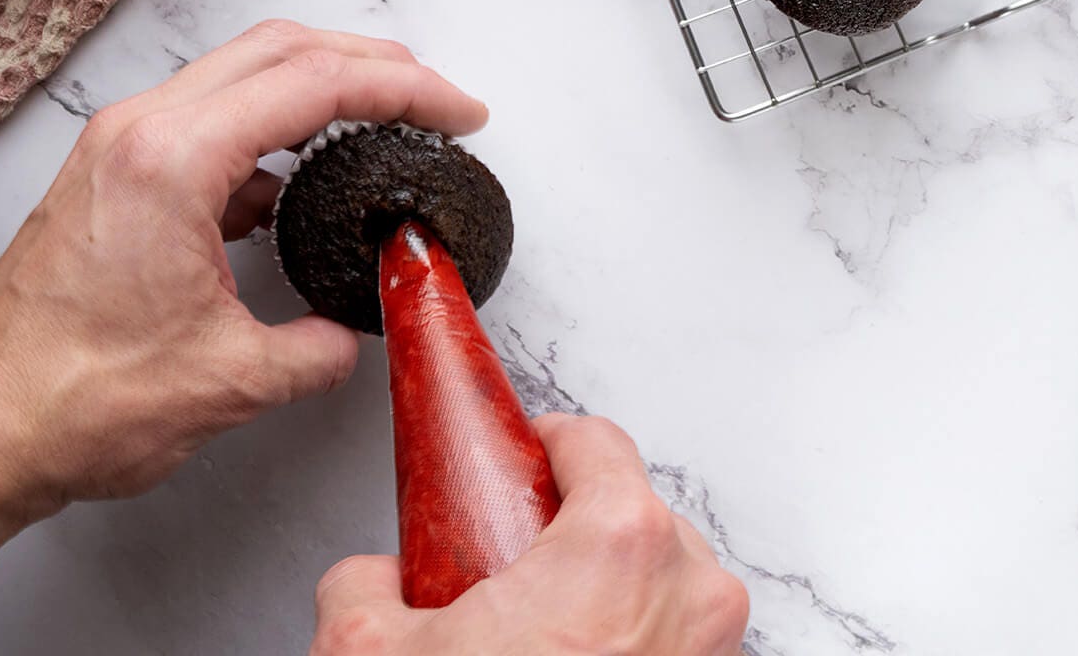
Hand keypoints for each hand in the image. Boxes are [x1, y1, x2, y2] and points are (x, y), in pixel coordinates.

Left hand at [0, 19, 488, 508]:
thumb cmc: (72, 401)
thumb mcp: (232, 380)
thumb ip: (318, 346)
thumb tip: (356, 329)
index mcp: (171, 159)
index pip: (315, 83)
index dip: (406, 89)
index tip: (459, 112)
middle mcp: (140, 132)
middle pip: (281, 49)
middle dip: (375, 63)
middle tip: (437, 100)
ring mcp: (121, 149)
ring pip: (244, 75)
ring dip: (322, 89)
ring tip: (386, 127)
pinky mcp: (114, 177)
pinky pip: (211, 124)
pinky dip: (273, 136)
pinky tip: (304, 190)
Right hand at [310, 415, 749, 655]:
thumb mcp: (371, 652)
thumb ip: (367, 583)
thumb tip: (375, 579)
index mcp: (619, 544)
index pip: (596, 441)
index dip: (544, 443)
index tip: (519, 456)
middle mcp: (687, 588)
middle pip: (635, 511)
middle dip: (572, 530)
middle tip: (512, 562)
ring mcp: (710, 646)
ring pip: (665, 577)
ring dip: (607, 589)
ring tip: (539, 630)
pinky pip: (674, 635)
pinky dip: (630, 640)